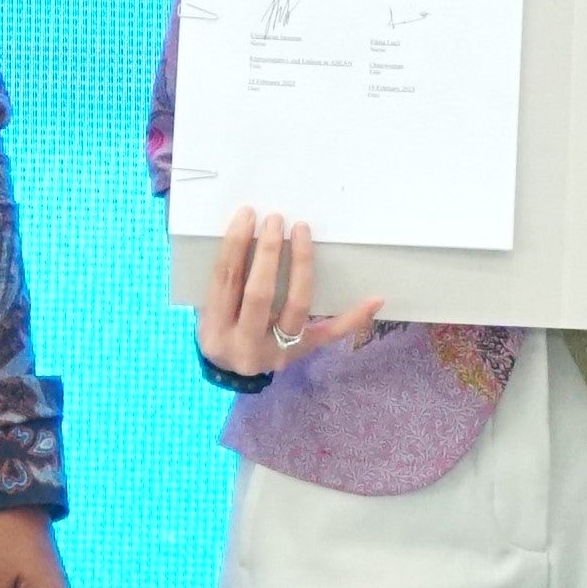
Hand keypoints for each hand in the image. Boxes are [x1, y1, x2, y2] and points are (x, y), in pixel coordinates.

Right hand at [197, 207, 386, 380]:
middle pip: (258, 293)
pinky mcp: (303, 353)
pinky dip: (354, 317)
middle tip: (276, 219)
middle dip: (268, 253)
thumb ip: (227, 281)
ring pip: (296, 306)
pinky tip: (375, 298)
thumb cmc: (222, 328)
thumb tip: (249, 232)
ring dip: (301, 265)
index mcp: (215, 329)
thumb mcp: (211, 310)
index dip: (235, 245)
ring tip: (302, 231)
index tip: (248, 215)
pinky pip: (330, 334)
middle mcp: (245, 344)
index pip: (225, 281)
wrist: (234, 372)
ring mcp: (277, 351)